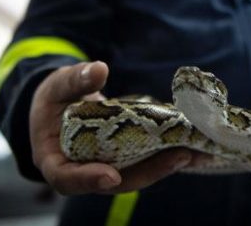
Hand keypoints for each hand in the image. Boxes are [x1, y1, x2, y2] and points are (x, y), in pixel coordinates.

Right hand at [29, 61, 195, 194]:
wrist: (62, 105)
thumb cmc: (55, 98)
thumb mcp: (57, 85)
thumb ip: (75, 80)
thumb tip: (100, 70)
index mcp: (54, 160)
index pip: (67, 179)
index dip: (88, 179)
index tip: (110, 175)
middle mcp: (83, 172)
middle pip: (114, 181)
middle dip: (148, 172)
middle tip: (178, 157)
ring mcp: (106, 168)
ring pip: (136, 174)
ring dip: (167, 165)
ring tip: (195, 153)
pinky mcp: (125, 161)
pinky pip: (146, 162)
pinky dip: (167, 155)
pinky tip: (193, 148)